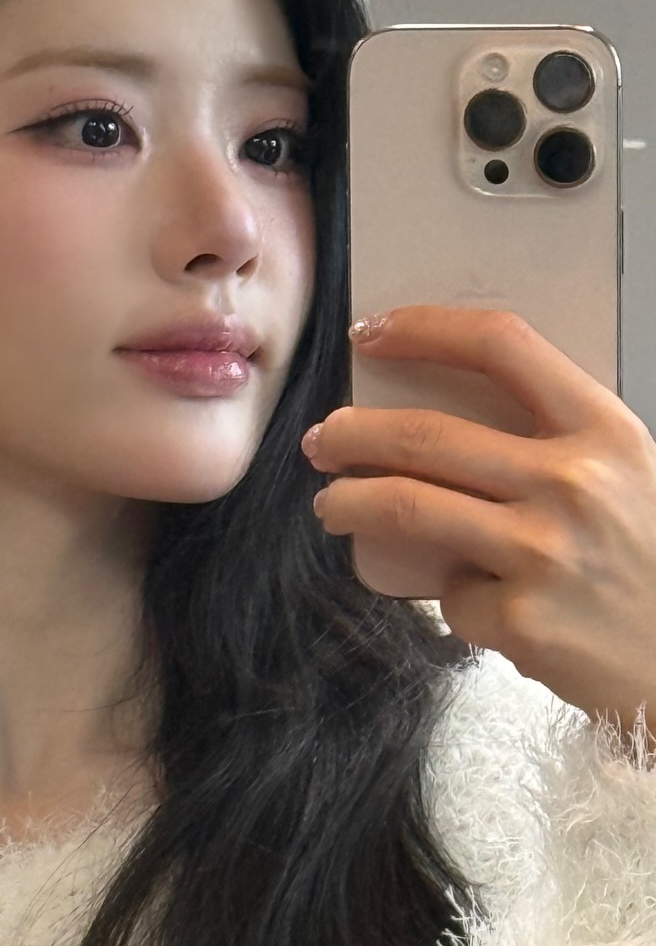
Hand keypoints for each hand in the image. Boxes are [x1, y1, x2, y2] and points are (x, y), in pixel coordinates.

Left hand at [303, 306, 655, 742]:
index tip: (370, 333)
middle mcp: (573, 481)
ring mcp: (542, 551)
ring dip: (348, 502)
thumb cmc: (646, 562)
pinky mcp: (518, 617)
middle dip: (351, 433)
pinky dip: (452, 598)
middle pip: (428, 434)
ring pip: (407, 505)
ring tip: (331, 506)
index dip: (424, 329)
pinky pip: (450, 594)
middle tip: (322, 441)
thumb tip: (437, 429)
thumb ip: (551, 444)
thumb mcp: (624, 476)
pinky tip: (480, 606)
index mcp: (604, 430)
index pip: (502, 345)